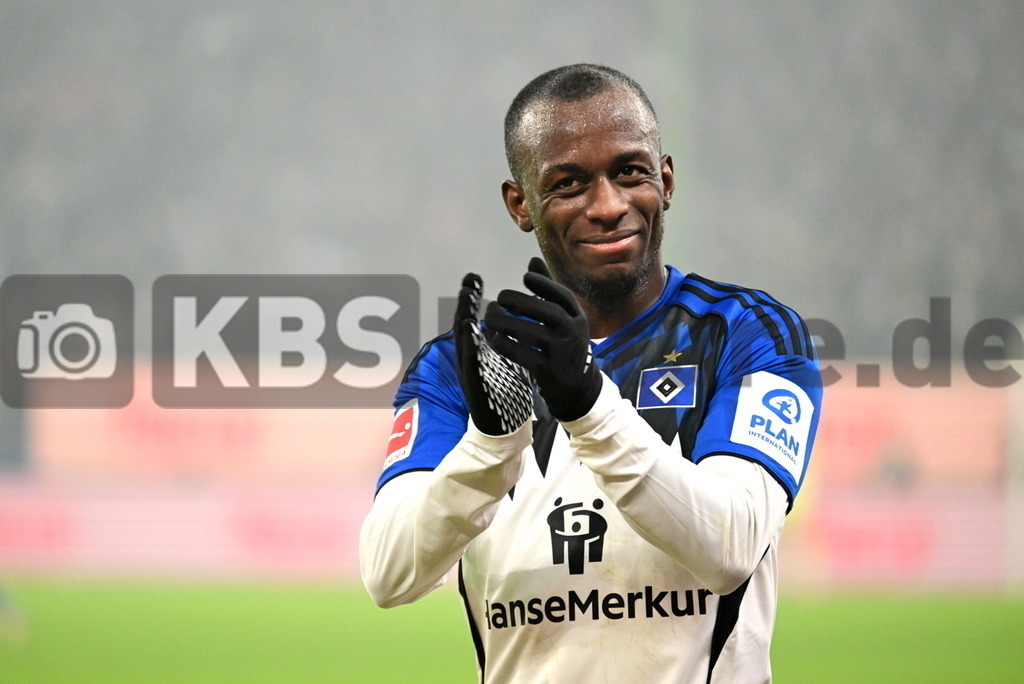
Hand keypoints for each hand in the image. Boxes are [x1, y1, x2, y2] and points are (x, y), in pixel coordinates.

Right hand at [454, 273, 533, 435]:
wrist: (500, 428)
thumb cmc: (501, 394)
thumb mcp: (502, 361)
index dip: (471, 300)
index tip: (474, 277)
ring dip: (463, 318)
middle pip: (463, 327)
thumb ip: (500, 341)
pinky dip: (471, 347)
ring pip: (464, 342)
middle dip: (464, 303)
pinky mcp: (475, 387)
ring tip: (467, 297)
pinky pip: (472, 365)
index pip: (472, 321)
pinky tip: (472, 332)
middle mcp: (469, 360)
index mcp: (476, 352)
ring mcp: (470, 373)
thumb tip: (500, 321)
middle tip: (469, 281)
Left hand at [484, 258, 601, 421]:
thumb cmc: (564, 344)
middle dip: (521, 303)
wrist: (578, 387)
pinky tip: (494, 339)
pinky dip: (508, 346)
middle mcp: (574, 332)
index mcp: (578, 317)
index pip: (562, 296)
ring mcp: (563, 353)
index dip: (544, 285)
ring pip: (533, 333)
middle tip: (498, 298)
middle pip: (547, 312)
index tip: (525, 278)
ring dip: (508, 324)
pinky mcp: (550, 371)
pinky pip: (526, 355)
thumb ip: (547, 290)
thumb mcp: (563, 317)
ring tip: (489, 318)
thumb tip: (532, 260)